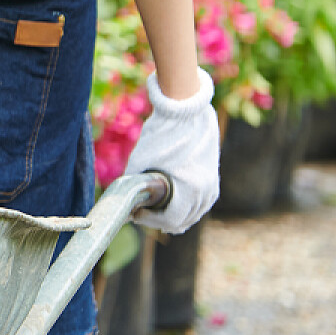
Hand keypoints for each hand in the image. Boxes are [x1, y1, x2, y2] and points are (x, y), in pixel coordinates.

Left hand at [123, 69, 218, 233]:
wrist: (187, 112)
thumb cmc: (162, 133)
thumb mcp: (141, 161)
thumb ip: (133, 184)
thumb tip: (123, 203)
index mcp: (190, 187)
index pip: (171, 220)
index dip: (149, 221)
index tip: (134, 214)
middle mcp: (206, 191)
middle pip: (182, 222)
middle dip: (158, 221)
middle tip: (139, 213)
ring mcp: (212, 187)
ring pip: (192, 216)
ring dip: (172, 217)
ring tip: (150, 210)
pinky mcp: (213, 181)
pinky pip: (199, 206)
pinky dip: (184, 210)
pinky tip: (168, 206)